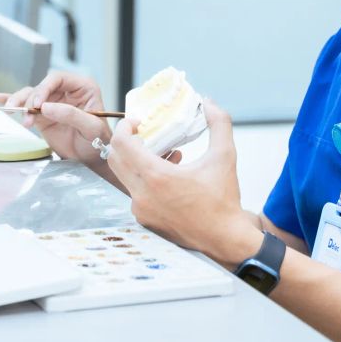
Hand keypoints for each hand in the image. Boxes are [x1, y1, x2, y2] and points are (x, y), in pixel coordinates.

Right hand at [0, 72, 109, 166]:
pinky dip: (13, 103)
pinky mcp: (42, 115)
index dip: (44, 88)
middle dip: (29, 100)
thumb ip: (71, 115)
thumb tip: (46, 107)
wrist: (91, 158)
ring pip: (30, 96)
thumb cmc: (98, 141)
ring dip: (19, 103)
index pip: (57, 78)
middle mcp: (66, 91)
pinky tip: (0, 99)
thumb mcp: (90, 128)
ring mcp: (52, 103)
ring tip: (10, 112)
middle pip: (40, 87)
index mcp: (82, 87)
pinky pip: (26, 106)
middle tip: (26, 116)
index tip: (37, 104)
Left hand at [106, 100, 261, 266]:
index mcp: (156, 177)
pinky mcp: (144, 220)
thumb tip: (210, 102)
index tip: (137, 121)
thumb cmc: (224, 200)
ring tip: (165, 155)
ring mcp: (141, 210)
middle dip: (126, 142)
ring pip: (125, 176)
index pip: (121, 144)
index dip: (125, 127)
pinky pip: (134, 192)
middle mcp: (142, 195)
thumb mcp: (225, 156)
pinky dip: (144, 179)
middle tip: (144, 134)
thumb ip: (219, 123)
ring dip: (137, 161)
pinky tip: (168, 176)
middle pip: (115, 159)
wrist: (225, 239)